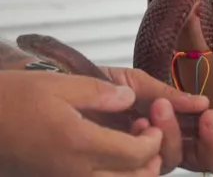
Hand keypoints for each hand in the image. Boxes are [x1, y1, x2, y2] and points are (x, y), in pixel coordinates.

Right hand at [0, 71, 161, 176]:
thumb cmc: (18, 98)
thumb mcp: (61, 85)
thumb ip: (101, 92)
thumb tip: (131, 98)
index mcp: (80, 145)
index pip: (136, 155)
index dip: (154, 140)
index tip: (153, 121)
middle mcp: (74, 174)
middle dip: (150, 159)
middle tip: (147, 132)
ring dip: (134, 172)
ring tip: (131, 143)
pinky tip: (108, 154)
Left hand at [101, 66, 212, 173]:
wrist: (65, 91)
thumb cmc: (105, 88)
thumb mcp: (140, 83)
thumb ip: (171, 95)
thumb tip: (205, 102)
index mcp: (173, 127)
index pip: (210, 138)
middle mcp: (163, 147)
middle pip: (201, 159)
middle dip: (212, 140)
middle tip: (209, 117)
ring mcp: (143, 159)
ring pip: (174, 161)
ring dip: (172, 133)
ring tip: (157, 107)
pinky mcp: (122, 168)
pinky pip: (146, 169)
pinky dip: (151, 145)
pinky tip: (142, 125)